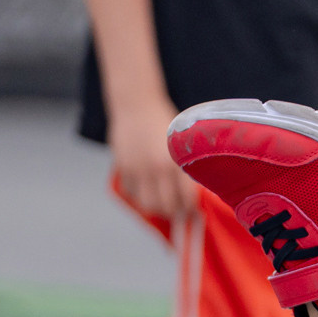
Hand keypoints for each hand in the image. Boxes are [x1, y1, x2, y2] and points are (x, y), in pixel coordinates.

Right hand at [111, 95, 199, 220]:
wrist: (136, 104)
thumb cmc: (164, 121)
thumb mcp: (181, 142)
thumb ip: (186, 165)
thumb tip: (195, 191)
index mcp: (175, 162)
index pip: (186, 198)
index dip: (191, 209)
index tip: (194, 211)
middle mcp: (155, 168)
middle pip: (166, 206)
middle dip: (175, 212)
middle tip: (179, 211)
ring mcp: (137, 169)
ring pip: (147, 204)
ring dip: (156, 208)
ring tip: (164, 205)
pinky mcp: (122, 167)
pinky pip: (131, 193)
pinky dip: (139, 196)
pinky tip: (148, 191)